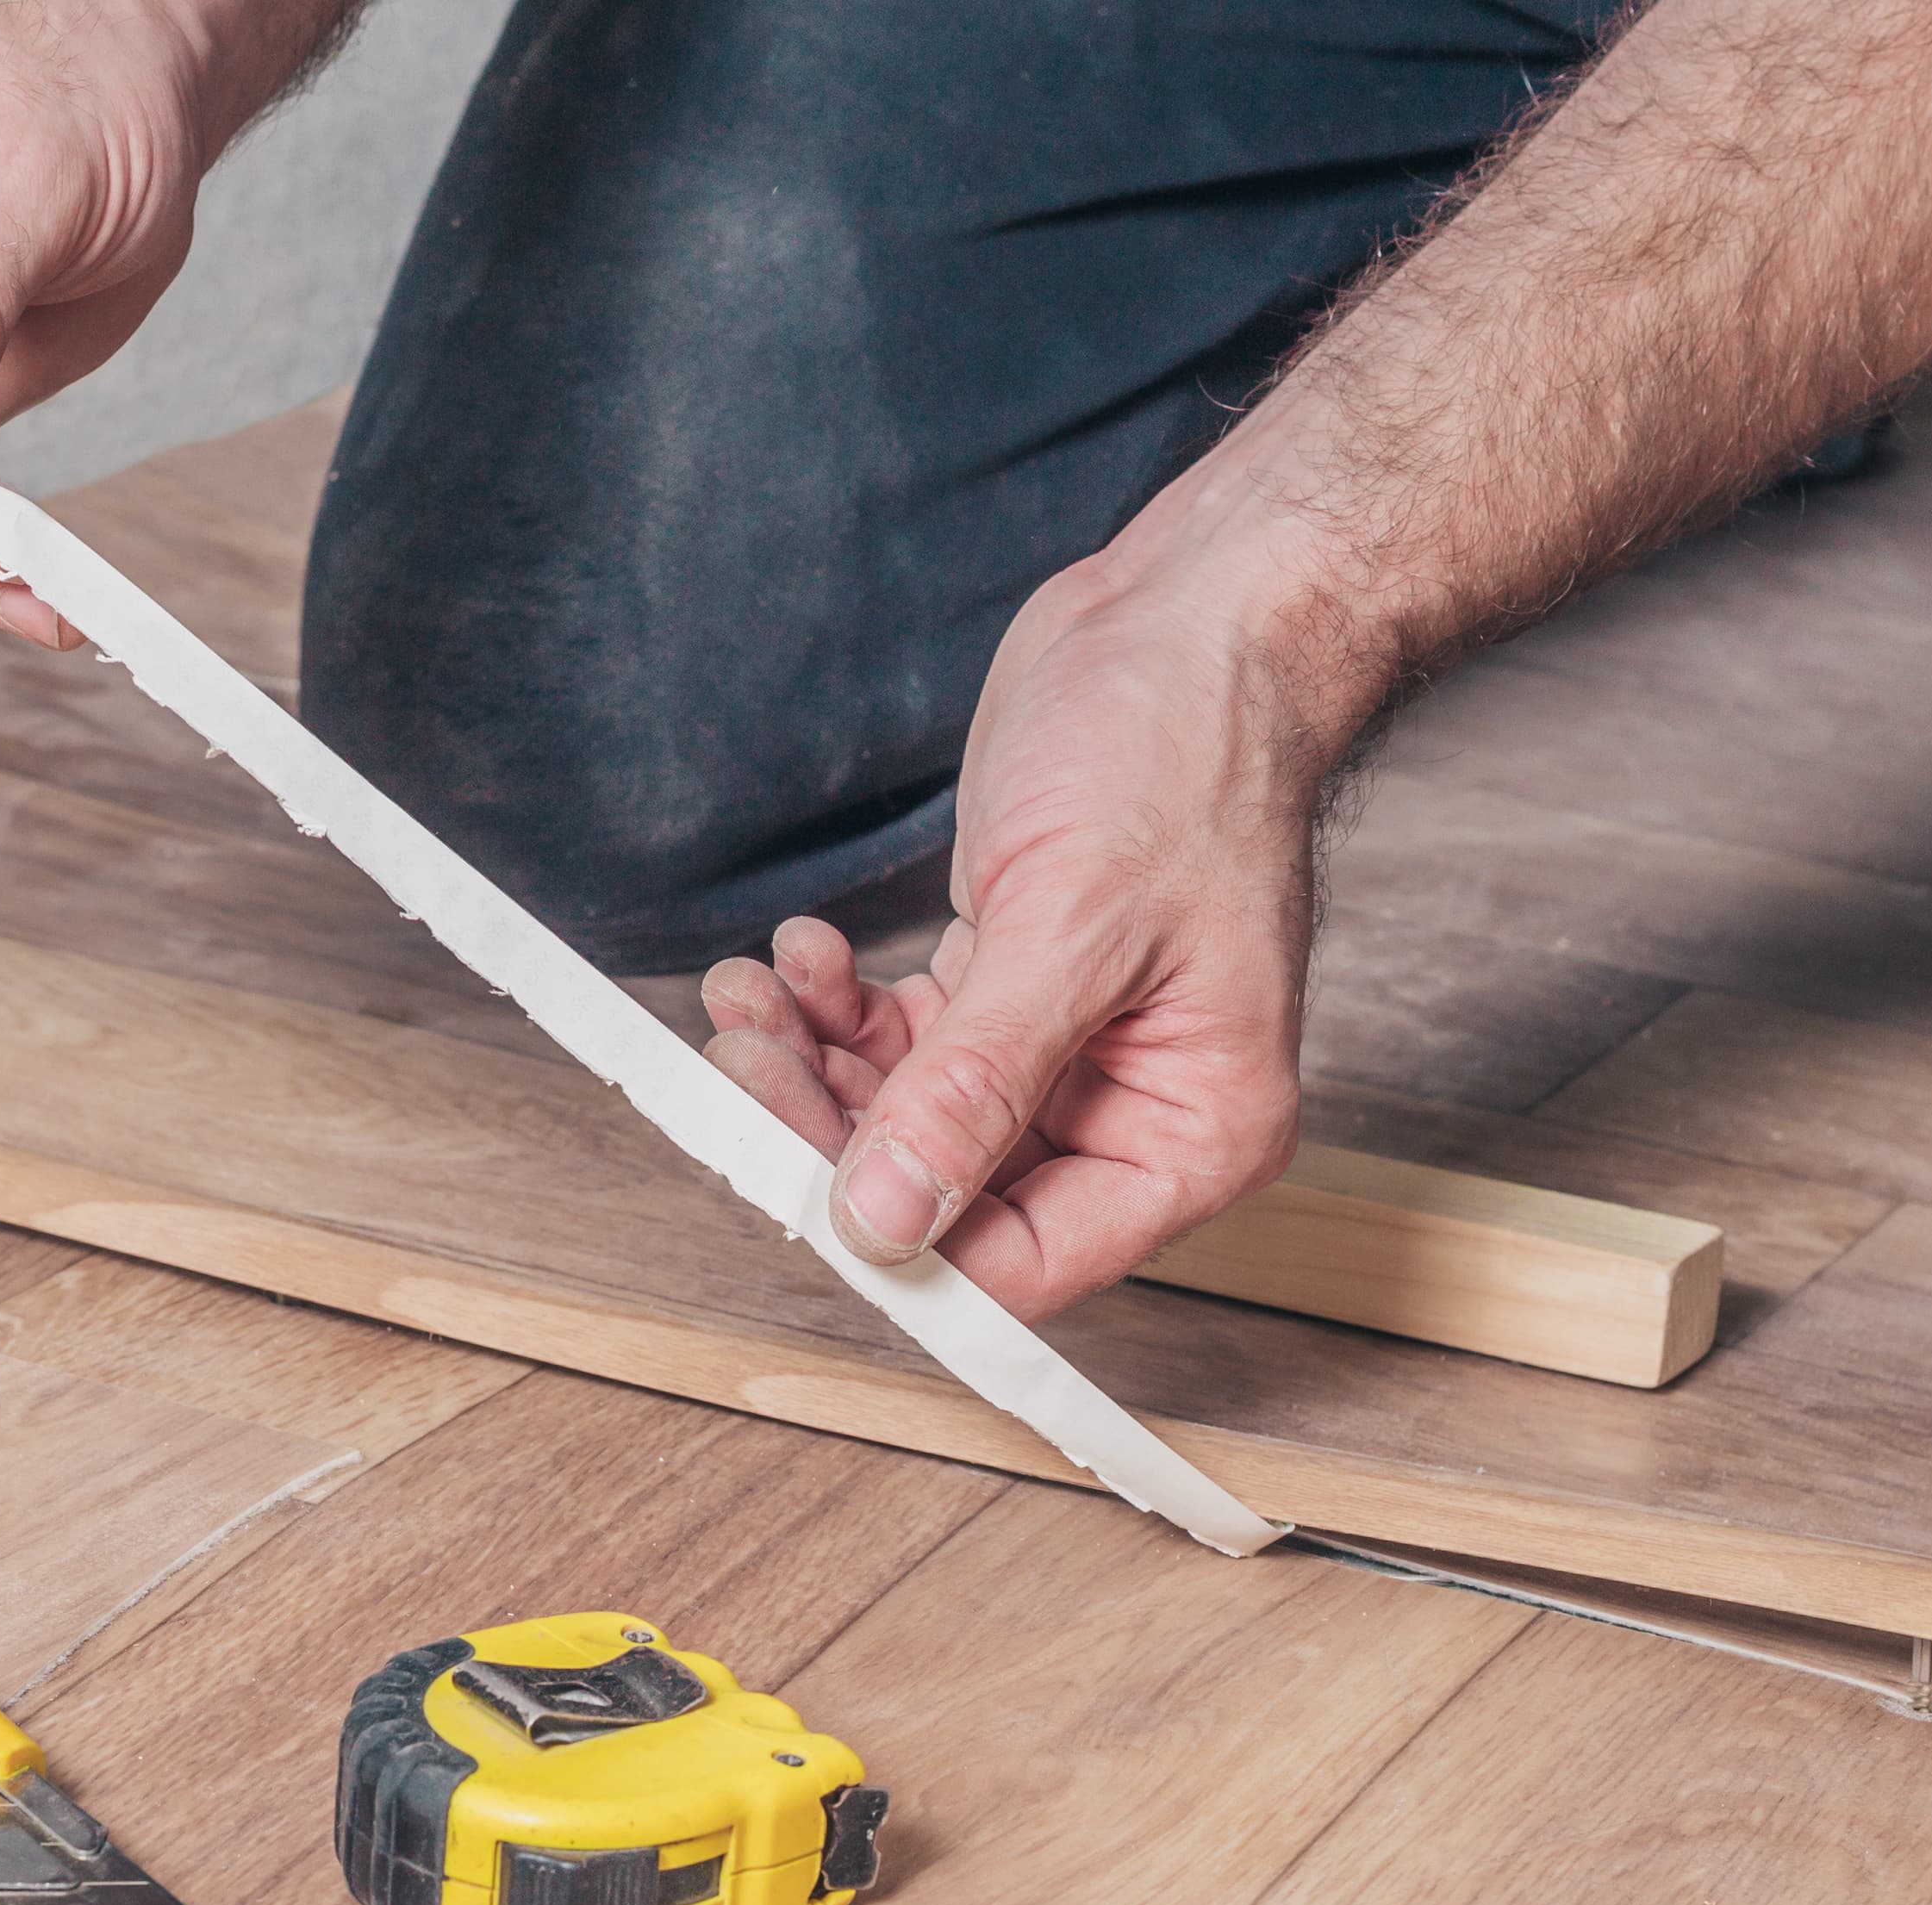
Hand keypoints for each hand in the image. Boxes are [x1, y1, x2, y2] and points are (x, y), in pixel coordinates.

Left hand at [701, 430, 1370, 1321]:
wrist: (1192, 619)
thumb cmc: (1185, 749)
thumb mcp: (1071, 927)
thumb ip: (975, 1087)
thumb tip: (889, 1220)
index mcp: (1195, 1133)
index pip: (1028, 1260)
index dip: (902, 1245)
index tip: (788, 1187)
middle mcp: (1134, 1113)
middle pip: (949, 1194)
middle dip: (830, 1135)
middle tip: (736, 1064)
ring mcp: (1067, 1056)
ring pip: (904, 1119)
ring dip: (809, 1066)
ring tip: (745, 995)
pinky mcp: (1009, 990)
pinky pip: (900, 1045)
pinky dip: (833, 1010)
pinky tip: (797, 955)